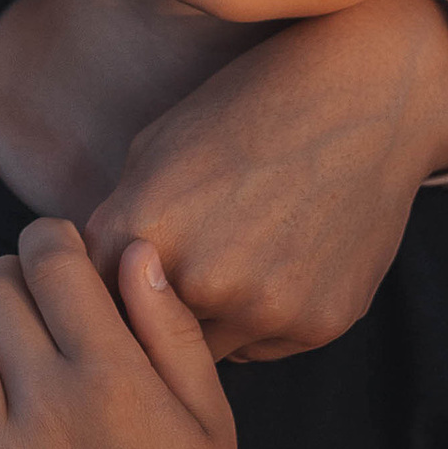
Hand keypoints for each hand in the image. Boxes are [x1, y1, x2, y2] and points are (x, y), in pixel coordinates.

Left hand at [84, 0, 447, 361]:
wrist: (364, 96)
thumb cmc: (249, 108)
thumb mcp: (156, 146)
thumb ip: (117, 221)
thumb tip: (84, 284)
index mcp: (139, 228)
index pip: (84, 302)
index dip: (95, 296)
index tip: (109, 286)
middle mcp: (195, 278)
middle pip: (142, 338)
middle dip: (148, 316)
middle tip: (179, 274)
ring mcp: (261, 308)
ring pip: (203, 351)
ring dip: (205, 323)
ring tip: (235, 260)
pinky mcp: (315, 324)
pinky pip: (263, 348)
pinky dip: (261, 320)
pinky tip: (281, 262)